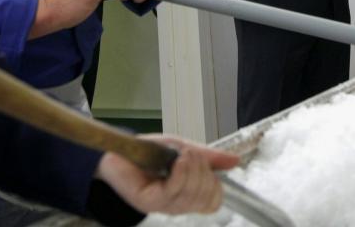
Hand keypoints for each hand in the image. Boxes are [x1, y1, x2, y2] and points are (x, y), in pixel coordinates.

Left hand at [95, 136, 238, 215]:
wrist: (119, 151)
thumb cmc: (149, 152)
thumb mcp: (184, 149)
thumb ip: (209, 157)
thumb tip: (235, 161)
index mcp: (187, 195)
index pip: (214, 202)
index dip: (216, 184)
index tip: (206, 165)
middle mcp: (177, 204)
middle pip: (206, 197)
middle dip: (204, 171)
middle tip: (192, 155)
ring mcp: (163, 205)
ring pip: (191, 194)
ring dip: (192, 168)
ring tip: (182, 154)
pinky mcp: (149, 201)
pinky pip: (173, 192)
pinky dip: (180, 173)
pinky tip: (177, 161)